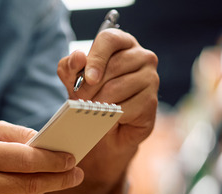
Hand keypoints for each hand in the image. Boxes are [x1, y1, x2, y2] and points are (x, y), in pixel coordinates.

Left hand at [58, 29, 158, 151]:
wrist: (104, 126)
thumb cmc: (91, 95)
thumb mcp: (73, 79)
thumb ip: (70, 65)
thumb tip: (78, 56)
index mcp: (122, 43)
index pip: (110, 39)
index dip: (96, 58)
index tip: (87, 77)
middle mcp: (142, 56)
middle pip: (113, 65)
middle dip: (90, 86)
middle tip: (79, 100)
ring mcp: (150, 77)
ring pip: (118, 87)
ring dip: (98, 102)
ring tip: (91, 109)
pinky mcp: (151, 101)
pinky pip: (126, 108)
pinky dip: (111, 116)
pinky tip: (108, 117)